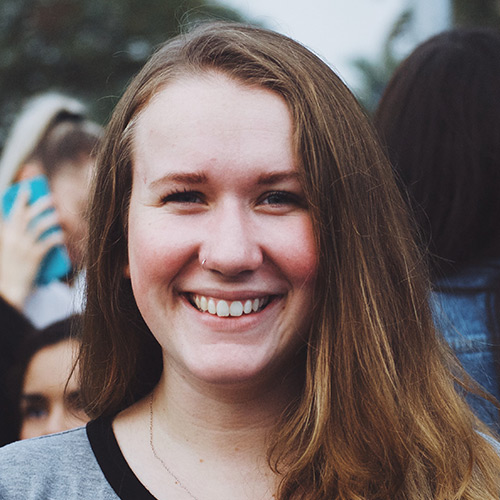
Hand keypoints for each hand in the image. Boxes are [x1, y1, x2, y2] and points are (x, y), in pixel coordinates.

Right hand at [0, 188, 64, 309]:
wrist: (11, 288)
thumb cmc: (12, 266)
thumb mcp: (8, 247)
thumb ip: (13, 233)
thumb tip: (22, 219)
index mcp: (5, 234)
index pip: (11, 213)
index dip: (19, 199)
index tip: (27, 188)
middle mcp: (13, 238)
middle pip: (27, 215)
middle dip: (40, 204)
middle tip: (52, 198)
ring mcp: (23, 247)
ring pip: (39, 226)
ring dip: (51, 218)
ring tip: (59, 216)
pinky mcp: (34, 257)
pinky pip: (48, 242)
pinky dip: (56, 237)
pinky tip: (62, 235)